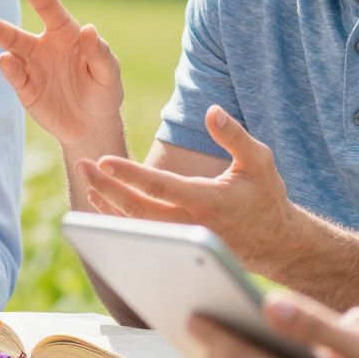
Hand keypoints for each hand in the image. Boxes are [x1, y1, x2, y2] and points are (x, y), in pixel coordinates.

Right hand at [0, 0, 124, 152]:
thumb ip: (99, 52)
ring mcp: (32, 67)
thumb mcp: (108, 73)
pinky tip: (6, 61)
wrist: (93, 125)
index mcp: (66, 34)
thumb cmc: (103, 91)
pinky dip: (10, 69)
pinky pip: (16, 76)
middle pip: (18, 32)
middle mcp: (44, 46)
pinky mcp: (26, 88)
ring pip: (10, 51)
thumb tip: (90, 29)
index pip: (49, 7)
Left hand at [81, 106, 288, 256]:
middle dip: (106, 187)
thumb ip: (235, 136)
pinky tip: (102, 202)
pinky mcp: (177, 246)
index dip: (129, 174)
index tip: (104, 161)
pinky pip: (140, 234)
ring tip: (86, 179)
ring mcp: (182, 240)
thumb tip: (212, 111)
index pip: (159, 186)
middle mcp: (190, 223)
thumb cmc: (266, 196)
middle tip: (83, 165)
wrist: (275, 243)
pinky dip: (117, 219)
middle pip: (137, 209)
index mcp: (208, 200)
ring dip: (107, 203)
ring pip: (134, 226)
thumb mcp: (259, 161)